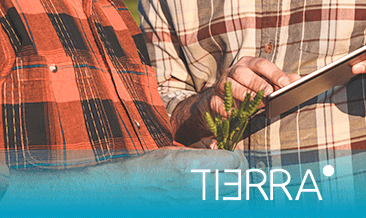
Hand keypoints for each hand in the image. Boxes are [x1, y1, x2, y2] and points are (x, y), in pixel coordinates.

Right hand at [3, 148, 247, 205]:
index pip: (234, 161)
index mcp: (193, 165)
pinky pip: (218, 209)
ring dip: (235, 190)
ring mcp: (196, 204)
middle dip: (241, 174)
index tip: (233, 155)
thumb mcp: (177, 153)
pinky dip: (222, 202)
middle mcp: (197, 186)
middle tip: (235, 169)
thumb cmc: (149, 168)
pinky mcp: (193, 212)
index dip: (237, 157)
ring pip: (234, 200)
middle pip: (239, 182)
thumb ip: (205, 156)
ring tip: (228, 183)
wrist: (125, 192)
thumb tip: (230, 158)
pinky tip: (215, 194)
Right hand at [207, 56, 299, 116]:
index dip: (274, 73)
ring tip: (256, 105)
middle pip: (243, 73)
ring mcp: (222, 84)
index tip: (285, 84)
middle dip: (257, 84)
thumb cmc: (251, 88)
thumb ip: (282, 80)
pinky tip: (235, 114)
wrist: (224, 99)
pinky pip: (217, 102)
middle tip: (270, 94)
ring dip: (243, 95)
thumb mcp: (266, 81)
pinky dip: (226, 109)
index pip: (261, 64)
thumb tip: (299, 79)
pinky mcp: (213, 99)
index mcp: (249, 63)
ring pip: (230, 86)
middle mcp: (234, 71)